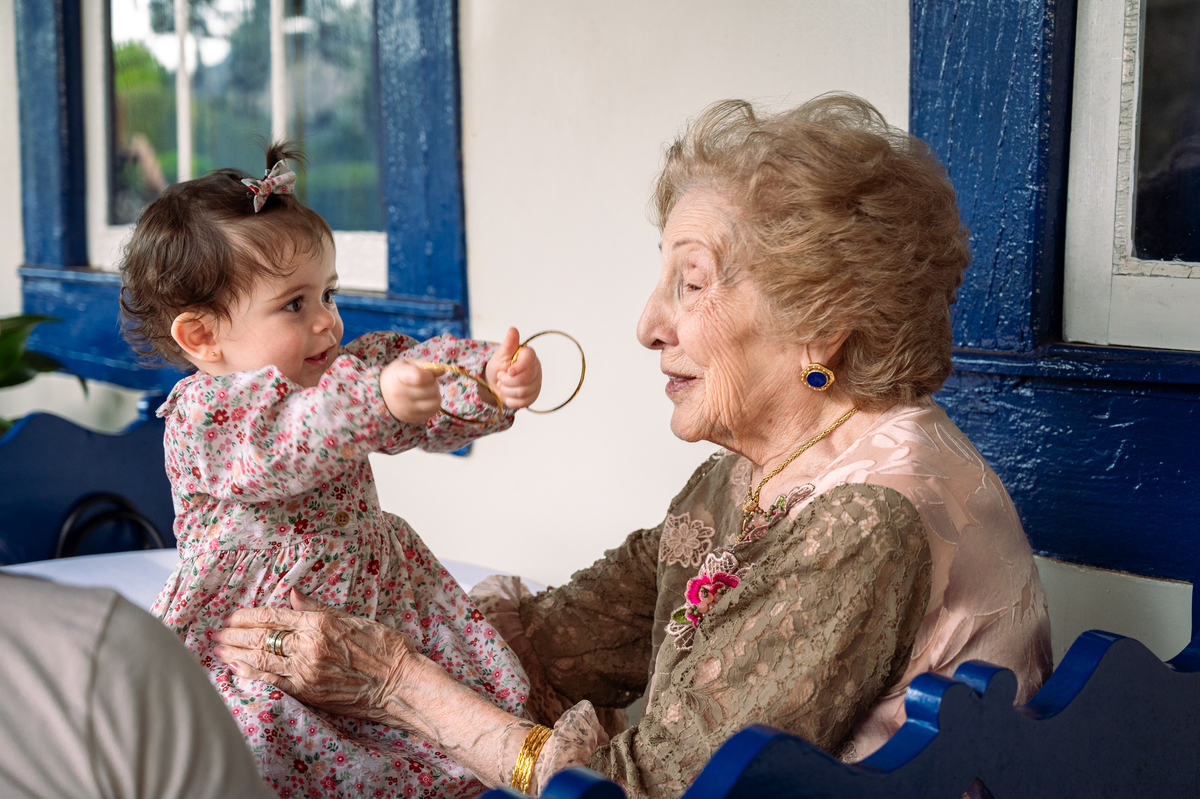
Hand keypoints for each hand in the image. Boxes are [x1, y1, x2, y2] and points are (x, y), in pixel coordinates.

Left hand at [209, 589, 416, 726]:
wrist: (399, 683)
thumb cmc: (384, 648)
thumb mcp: (354, 619)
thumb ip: (319, 608)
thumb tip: (294, 594)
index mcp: (319, 623)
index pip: (273, 616)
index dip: (248, 615)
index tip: (231, 615)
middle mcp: (308, 646)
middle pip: (261, 638)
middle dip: (234, 635)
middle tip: (215, 633)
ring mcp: (305, 671)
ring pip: (261, 660)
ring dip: (235, 654)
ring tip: (218, 650)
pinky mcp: (307, 692)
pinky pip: (272, 681)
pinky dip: (251, 674)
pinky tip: (237, 670)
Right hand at [380, 359, 443, 424]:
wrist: (380, 394)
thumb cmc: (396, 376)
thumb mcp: (407, 364)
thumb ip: (425, 365)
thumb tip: (442, 371)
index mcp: (399, 376)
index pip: (420, 377)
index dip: (429, 374)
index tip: (425, 373)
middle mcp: (401, 395)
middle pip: (432, 389)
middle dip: (433, 384)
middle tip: (426, 383)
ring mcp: (406, 409)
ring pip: (435, 402)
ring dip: (435, 395)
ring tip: (428, 392)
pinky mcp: (412, 418)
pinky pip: (433, 412)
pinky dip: (433, 405)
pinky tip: (426, 400)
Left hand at [485, 327, 541, 409]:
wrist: (494, 384)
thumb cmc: (498, 367)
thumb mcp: (500, 355)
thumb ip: (508, 344)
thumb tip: (513, 329)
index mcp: (529, 356)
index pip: (530, 359)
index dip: (519, 367)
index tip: (508, 371)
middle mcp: (536, 368)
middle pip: (526, 379)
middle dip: (508, 381)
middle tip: (500, 377)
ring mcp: (536, 383)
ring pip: (524, 392)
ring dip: (507, 391)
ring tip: (502, 385)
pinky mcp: (534, 395)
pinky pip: (524, 402)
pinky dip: (511, 400)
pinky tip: (507, 394)